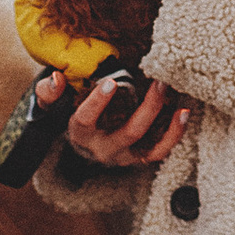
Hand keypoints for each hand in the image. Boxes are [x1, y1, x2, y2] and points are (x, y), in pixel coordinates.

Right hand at [40, 66, 191, 168]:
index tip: (110, 83)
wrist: (85, 138)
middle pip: (128, 133)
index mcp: (81, 134)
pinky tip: (184, 113)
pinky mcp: (140, 156)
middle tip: (159, 84)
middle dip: (147, 109)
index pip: (85, 120)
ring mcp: (124, 155)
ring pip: (149, 146)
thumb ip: (49, 91)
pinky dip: (175, 134)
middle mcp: (103, 149)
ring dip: (167, 125)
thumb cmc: (69, 113)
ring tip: (178, 102)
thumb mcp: (53, 104)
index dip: (97, 103)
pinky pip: (161, 151)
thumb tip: (57, 78)